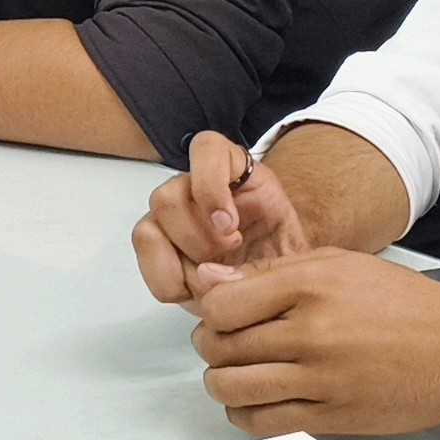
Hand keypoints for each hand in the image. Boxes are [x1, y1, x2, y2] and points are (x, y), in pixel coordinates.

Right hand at [133, 133, 318, 308]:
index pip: (207, 149)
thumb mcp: (294, 254)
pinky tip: (195, 289)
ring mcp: (171, 219)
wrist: (277, 288)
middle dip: (199, 237)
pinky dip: (167, 280)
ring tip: (214, 277)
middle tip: (230, 255)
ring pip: (149, 227)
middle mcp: (194, 188)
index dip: (209, 183)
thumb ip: (264, 261)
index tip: (229, 224)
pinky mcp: (158, 249)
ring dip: (182, 259)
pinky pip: (144, 261)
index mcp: (235, 171)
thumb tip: (214, 275)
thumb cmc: (286, 262)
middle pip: (169, 195)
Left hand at [190, 250, 439, 437]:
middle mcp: (313, 333)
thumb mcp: (338, 264)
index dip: (211, 312)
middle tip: (221, 344)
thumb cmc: (403, 303)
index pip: (221, 305)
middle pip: (222, 347)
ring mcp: (324, 380)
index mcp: (310, 286)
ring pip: (235, 389)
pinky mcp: (336, 418)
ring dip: (221, 383)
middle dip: (211, 347)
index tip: (220, 315)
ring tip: (232, 374)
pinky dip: (245, 415)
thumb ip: (271, 271)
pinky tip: (253, 402)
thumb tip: (210, 279)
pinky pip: (266, 424)